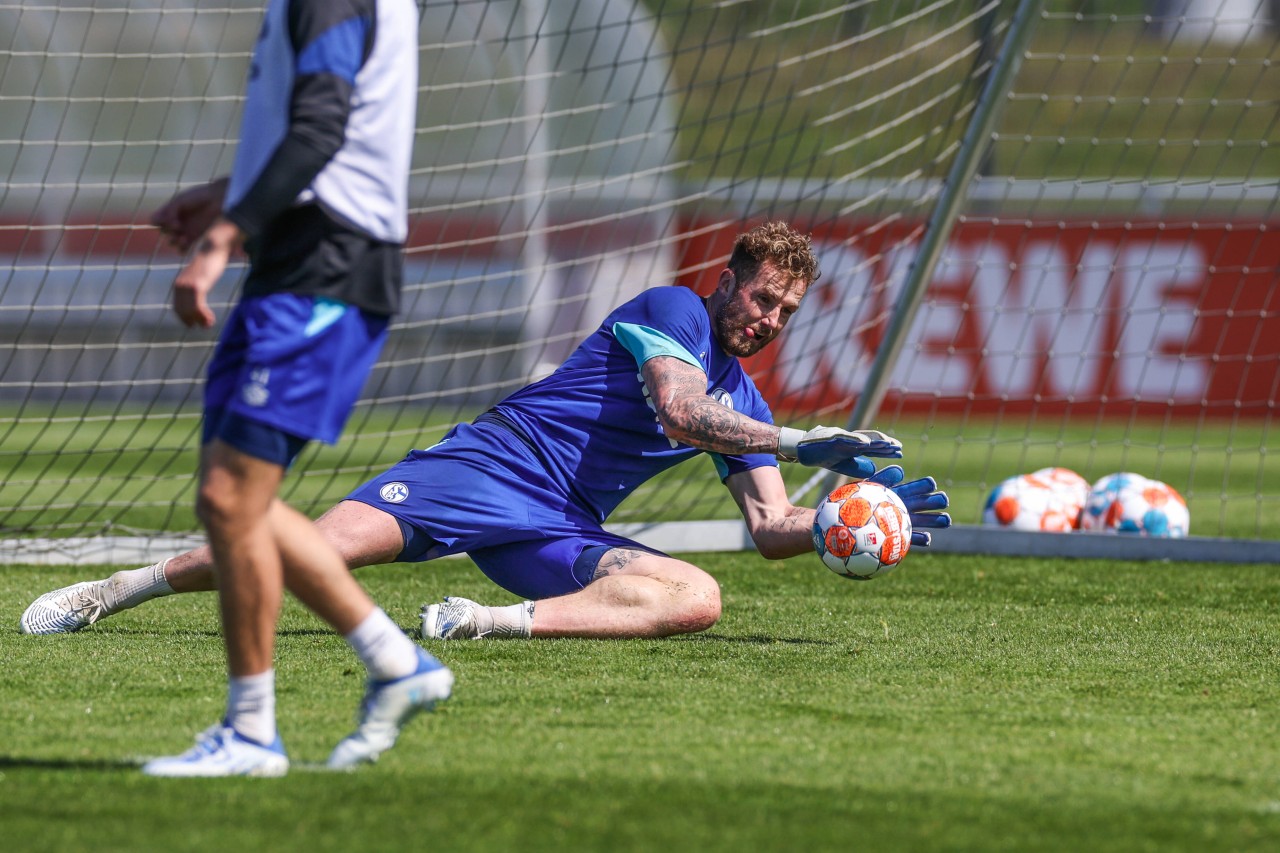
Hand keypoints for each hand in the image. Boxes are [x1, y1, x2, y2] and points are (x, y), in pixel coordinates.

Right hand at [151, 178, 228, 252]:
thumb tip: (152, 222)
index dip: (159, 222)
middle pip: (163, 232)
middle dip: (168, 230)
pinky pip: (182, 249)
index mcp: (169, 211)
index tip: (169, 218)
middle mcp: (175, 221)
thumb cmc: (198, 197)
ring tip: (182, 237)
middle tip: (178, 225)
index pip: (156, 221)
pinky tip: (186, 242)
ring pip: (172, 242)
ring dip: (174, 241)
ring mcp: (184, 230)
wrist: (217, 200)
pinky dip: (182, 248)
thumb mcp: (180, 201)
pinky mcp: (193, 237)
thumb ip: (167, 210)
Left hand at [171, 218, 240, 327]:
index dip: (185, 317)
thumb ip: (199, 281)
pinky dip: (203, 315)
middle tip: (204, 326)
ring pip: (190, 310)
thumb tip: (202, 289)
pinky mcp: (197, 286)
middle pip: (182, 310)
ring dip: (199, 319)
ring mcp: (188, 286)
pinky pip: (197, 306)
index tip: (194, 325)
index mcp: (180, 283)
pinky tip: (210, 319)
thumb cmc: (210, 258)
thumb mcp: (201, 272)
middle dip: (191, 320)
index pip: (177, 306)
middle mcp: (181, 285)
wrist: (213, 246)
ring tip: (208, 325)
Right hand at [778, 425, 902, 477]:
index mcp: (854, 447)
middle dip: (886, 444)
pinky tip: (867, 443)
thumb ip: (857, 466)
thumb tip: (874, 469)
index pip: (874, 448)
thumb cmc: (822, 455)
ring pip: (862, 437)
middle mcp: (851, 440)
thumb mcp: (842, 465)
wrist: (801, 449)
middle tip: (899, 448)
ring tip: (888, 444)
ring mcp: (843, 437)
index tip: (900, 454)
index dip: (887, 450)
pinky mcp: (832, 436)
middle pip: (872, 441)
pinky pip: (846, 437)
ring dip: (876, 440)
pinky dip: (857, 439)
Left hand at [866, 464, 950, 546]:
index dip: (924, 485)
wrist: (852, 522)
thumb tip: (900, 471)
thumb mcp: (871, 487)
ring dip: (935, 520)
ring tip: (946, 519)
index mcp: (899, 494)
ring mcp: (906, 522)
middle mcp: (906, 507)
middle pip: (924, 503)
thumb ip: (884, 479)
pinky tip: (928, 539)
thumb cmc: (859, 501)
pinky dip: (920, 539)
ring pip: (923, 520)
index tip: (931, 484)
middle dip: (936, 501)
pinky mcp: (902, 537)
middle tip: (944, 500)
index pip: (915, 487)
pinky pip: (913, 538)